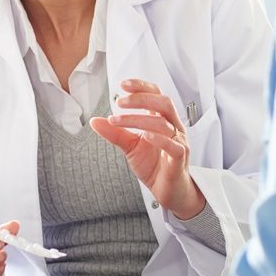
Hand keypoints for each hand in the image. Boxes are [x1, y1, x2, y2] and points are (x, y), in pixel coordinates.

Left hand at [90, 80, 205, 218]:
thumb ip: (115, 133)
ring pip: (164, 122)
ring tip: (118, 120)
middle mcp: (173, 126)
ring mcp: (179, 141)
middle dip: (140, 98)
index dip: (141, 86)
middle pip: (163, 103)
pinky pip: (173, 145)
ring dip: (139, 118)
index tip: (123, 85)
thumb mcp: (130, 146)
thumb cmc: (153, 165)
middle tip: (119, 102)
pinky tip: (145, 136)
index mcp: (162, 119)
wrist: (167, 191)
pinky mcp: (180, 158)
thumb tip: (95, 121)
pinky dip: (159, 139)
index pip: (156, 94)